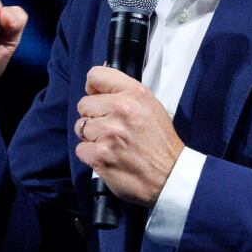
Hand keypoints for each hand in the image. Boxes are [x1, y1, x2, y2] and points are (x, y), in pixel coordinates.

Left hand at [75, 65, 183, 207]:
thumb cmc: (160, 142)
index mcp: (135, 94)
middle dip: (93, 116)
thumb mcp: (151, 106)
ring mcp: (109, 133)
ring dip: (91, 136)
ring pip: (80, 127)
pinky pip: (80, 149)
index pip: (96, 76)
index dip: (93, 88)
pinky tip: (107, 157)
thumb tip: (96, 83)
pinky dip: (90, 155)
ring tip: (109, 143)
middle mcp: (121, 109)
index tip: (97, 98)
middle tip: (109, 127)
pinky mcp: (100, 155)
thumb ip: (124, 93)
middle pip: (84, 104)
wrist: (170, 176)